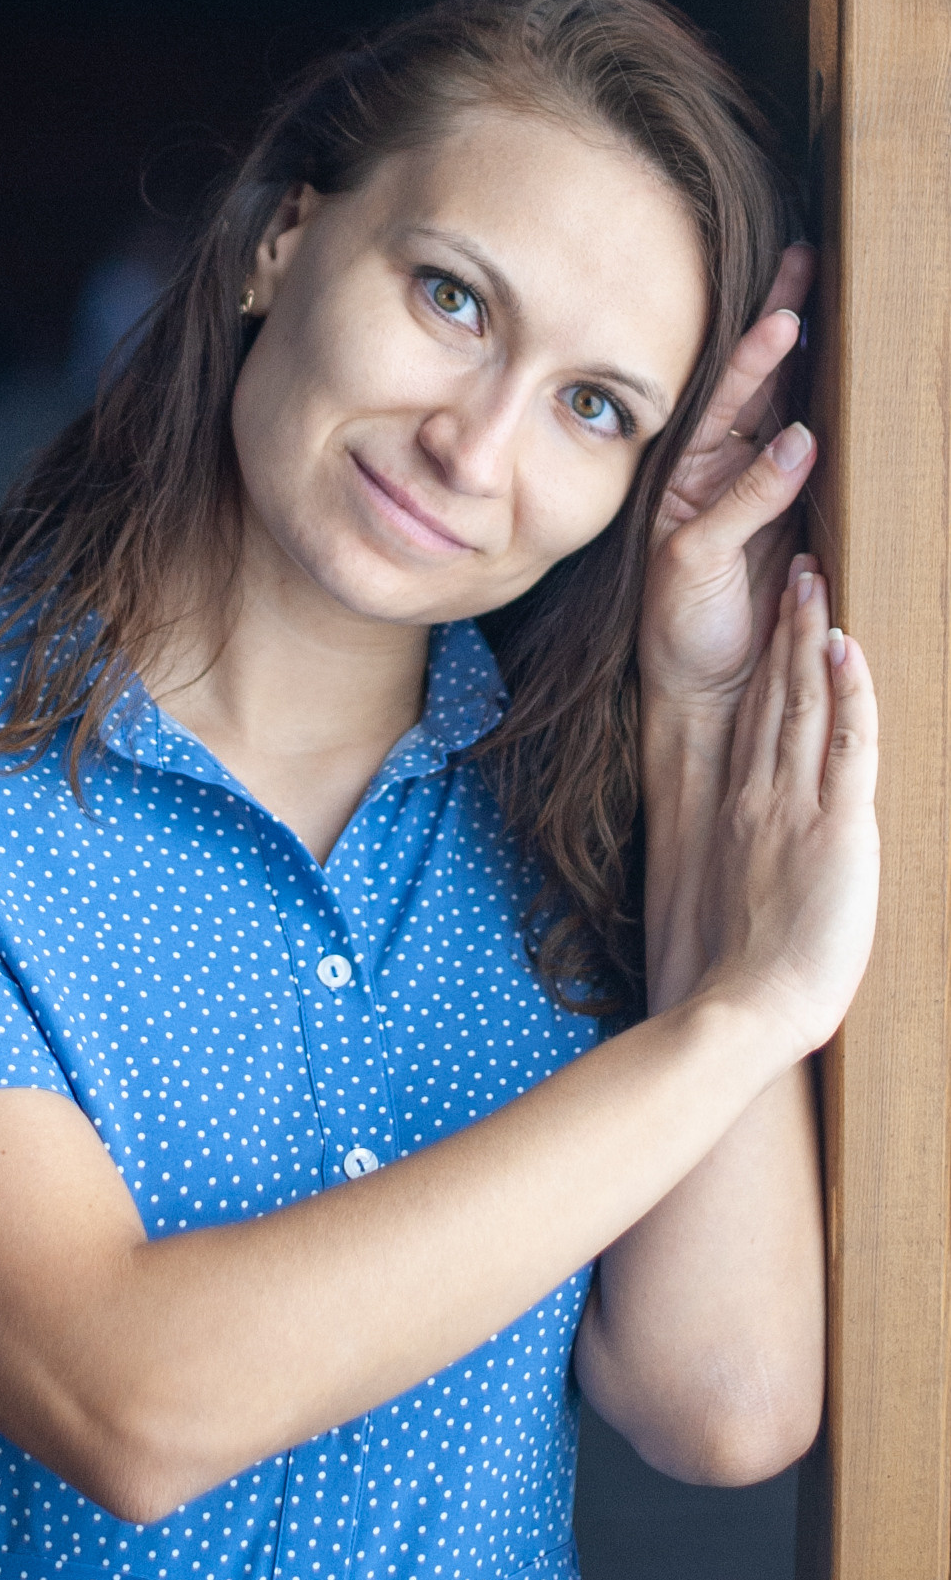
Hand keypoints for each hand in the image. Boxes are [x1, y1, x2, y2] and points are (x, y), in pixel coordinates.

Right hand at [640, 244, 815, 722]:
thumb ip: (785, 487)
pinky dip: (766, 478)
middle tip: (802, 263)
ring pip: (725, 425)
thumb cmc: (742, 610)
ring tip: (790, 323)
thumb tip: (811, 431)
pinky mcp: (688, 552)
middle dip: (773, 322)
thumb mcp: (782, 541)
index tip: (812, 274)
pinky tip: (798, 441)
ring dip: (757, 375)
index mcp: (729, 467)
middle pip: (743, 384)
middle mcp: (706, 476)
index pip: (765, 384)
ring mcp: (691, 508)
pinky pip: (730, 507)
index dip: (786, 330)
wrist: (707, 687)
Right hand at [701, 563, 878, 1065]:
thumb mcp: (730, 908)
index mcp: (735, 811)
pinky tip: (847, 649)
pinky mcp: (835, 828)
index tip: (771, 617)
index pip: (753, 718)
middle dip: (784, 629)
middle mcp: (757, 795)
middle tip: (792, 570)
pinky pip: (846, 744)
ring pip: (804, 702)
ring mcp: (793, 806)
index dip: (765, 662)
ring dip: (809, 637)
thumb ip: (748, 869)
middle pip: (773, 694)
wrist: (738, 1010)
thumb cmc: (735, 979)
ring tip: (812, 583)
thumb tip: (760, 861)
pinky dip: (848, 692)